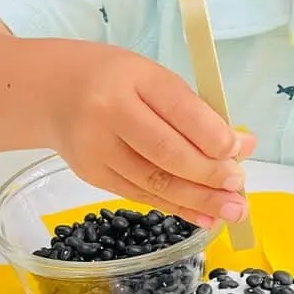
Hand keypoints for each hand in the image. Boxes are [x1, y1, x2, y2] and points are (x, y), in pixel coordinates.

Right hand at [44, 42, 254, 226]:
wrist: (49, 91)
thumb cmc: (113, 80)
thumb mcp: (152, 77)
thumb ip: (195, 110)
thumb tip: (243, 146)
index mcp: (133, 77)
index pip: (180, 109)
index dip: (214, 136)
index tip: (241, 150)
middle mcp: (110, 112)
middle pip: (167, 151)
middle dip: (209, 174)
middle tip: (239, 186)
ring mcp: (96, 147)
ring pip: (155, 181)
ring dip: (198, 200)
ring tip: (232, 211)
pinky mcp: (92, 174)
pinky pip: (140, 195)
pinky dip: (176, 208)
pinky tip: (204, 217)